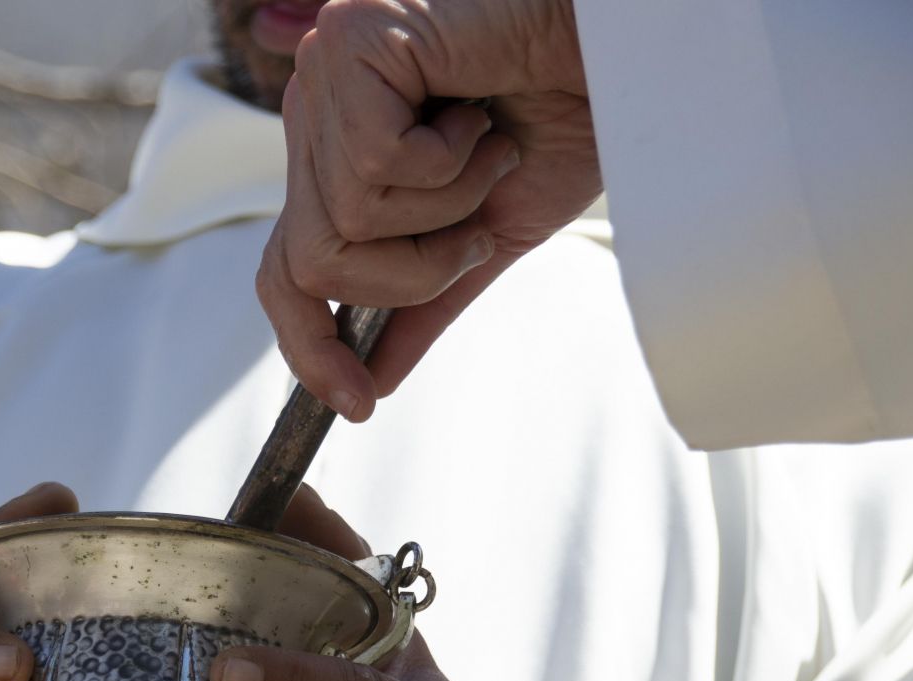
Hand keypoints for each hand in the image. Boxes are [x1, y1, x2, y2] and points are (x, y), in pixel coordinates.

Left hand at [257, 0, 598, 419]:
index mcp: (339, 156)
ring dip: (443, 211)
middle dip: (411, 274)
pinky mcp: (347, 44)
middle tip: (478, 228)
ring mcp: (324, 76)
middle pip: (312, 263)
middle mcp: (318, 114)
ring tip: (488, 152)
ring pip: (343, 222)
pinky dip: (448, 163)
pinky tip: (478, 114)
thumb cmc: (567, 114)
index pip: (287, 269)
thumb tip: (371, 382)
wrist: (625, 48)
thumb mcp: (488, 234)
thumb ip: (423, 302)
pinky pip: (372, 165)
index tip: (357, 404)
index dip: (309, 344)